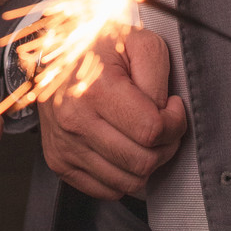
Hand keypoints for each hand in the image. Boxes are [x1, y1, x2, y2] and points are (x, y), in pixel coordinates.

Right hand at [39, 25, 186, 199]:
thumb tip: (165, 114)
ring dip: (146, 163)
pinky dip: (122, 175)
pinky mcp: (59, 161)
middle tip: (163, 125)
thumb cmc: (97, 46)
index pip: (151, 131)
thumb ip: (158, 77)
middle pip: (141, 162)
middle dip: (165, 146)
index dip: (175, 123)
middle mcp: (75, 120)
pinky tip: (123, 148)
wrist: (55, 53)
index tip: (172, 108)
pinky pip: (106, 189)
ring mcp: (65, 145)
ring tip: (142, 136)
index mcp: (95, 88)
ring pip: (127, 182)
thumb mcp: (138, 42)